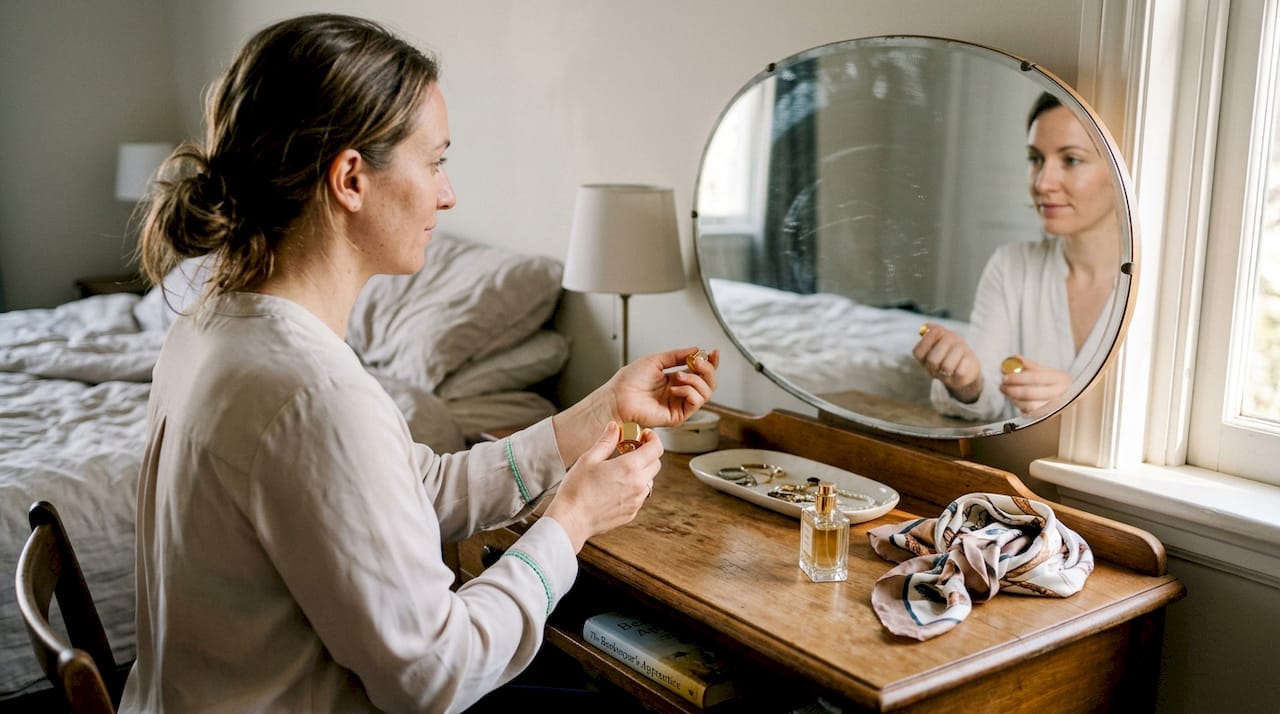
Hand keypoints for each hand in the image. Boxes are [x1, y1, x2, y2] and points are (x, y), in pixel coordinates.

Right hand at [542, 422, 662, 551]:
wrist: (571, 519)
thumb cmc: (577, 489)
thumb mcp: (589, 459)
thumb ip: (606, 441)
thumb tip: (614, 427)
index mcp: (629, 467)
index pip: (656, 448)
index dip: (652, 438)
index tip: (644, 435)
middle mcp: (638, 485)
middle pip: (656, 464)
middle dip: (647, 454)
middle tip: (631, 450)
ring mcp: (636, 501)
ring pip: (649, 481)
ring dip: (641, 472)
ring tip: (620, 469)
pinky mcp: (631, 513)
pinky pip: (640, 496)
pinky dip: (634, 488)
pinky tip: (615, 486)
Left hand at [604, 347, 719, 427]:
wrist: (617, 397)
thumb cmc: (629, 381)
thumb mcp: (655, 360)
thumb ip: (677, 356)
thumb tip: (696, 350)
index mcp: (675, 379)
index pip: (701, 372)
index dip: (711, 362)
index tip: (714, 352)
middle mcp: (680, 392)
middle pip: (709, 383)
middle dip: (707, 369)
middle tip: (697, 362)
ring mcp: (680, 404)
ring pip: (706, 393)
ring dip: (695, 380)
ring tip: (678, 376)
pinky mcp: (678, 416)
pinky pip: (696, 402)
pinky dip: (689, 391)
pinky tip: (675, 388)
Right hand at [913, 323, 981, 402]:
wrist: (969, 366)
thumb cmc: (954, 349)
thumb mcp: (944, 337)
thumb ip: (935, 330)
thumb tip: (926, 326)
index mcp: (924, 359)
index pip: (917, 352)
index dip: (927, 340)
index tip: (938, 331)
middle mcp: (932, 369)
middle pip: (932, 360)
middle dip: (945, 346)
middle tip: (952, 342)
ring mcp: (945, 377)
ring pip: (947, 366)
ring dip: (957, 353)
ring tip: (961, 351)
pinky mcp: (958, 381)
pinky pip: (960, 371)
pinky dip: (965, 361)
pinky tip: (966, 359)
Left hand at [998, 356, 1071, 414]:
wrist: (1069, 398)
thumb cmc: (1056, 383)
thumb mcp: (1047, 371)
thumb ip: (1029, 365)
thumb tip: (1013, 358)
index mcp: (1061, 379)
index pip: (1036, 377)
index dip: (1018, 377)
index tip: (1005, 376)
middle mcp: (1060, 394)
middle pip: (1030, 392)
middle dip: (1012, 389)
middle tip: (1002, 385)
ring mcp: (1055, 408)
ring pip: (1029, 405)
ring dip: (1014, 399)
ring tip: (1007, 392)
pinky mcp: (1048, 417)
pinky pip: (1029, 413)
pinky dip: (1019, 406)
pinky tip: (1015, 400)